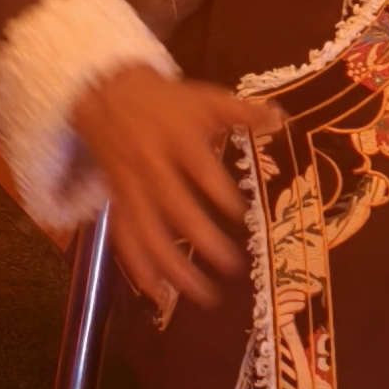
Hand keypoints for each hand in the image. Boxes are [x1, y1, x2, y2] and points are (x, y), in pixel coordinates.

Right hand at [74, 65, 256, 319]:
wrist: (106, 92)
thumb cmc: (165, 100)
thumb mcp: (205, 98)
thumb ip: (244, 111)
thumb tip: (282, 121)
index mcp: (176, 139)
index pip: (201, 171)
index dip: (220, 194)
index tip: (242, 216)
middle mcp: (151, 167)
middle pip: (174, 208)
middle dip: (201, 239)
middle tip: (232, 265)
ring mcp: (132, 188)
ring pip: (148, 233)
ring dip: (172, 266)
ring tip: (201, 294)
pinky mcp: (118, 203)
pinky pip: (125, 240)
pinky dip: (139, 270)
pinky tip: (158, 295)